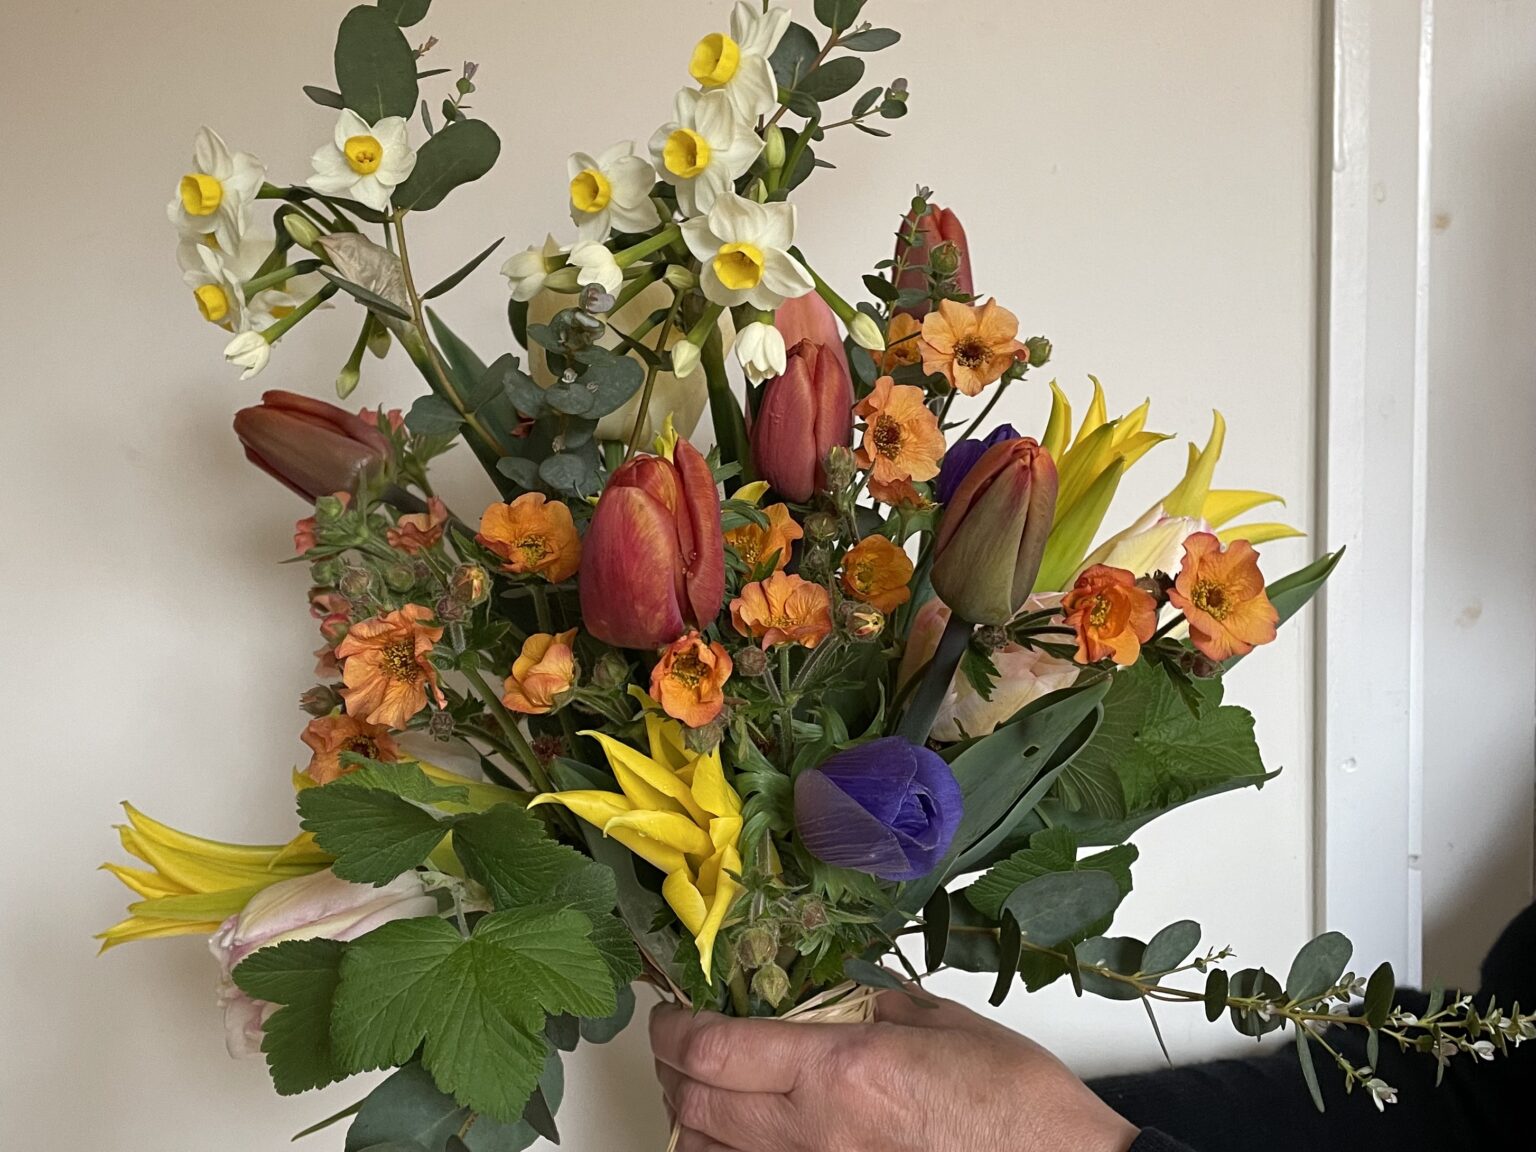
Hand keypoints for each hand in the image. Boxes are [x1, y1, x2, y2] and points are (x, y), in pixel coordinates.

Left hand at [650, 987, 1139, 1151]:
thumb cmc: (1013, 1100)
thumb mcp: (937, 1021)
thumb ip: (865, 1000)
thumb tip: (821, 990)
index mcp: (838, 1071)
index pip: (712, 1050)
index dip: (672, 1025)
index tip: (671, 1007)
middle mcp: (813, 1132)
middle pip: (693, 1102)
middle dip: (668, 1064)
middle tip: (677, 1036)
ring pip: (706, 1151)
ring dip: (687, 1113)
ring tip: (700, 1082)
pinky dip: (723, 1151)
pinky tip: (736, 1130)